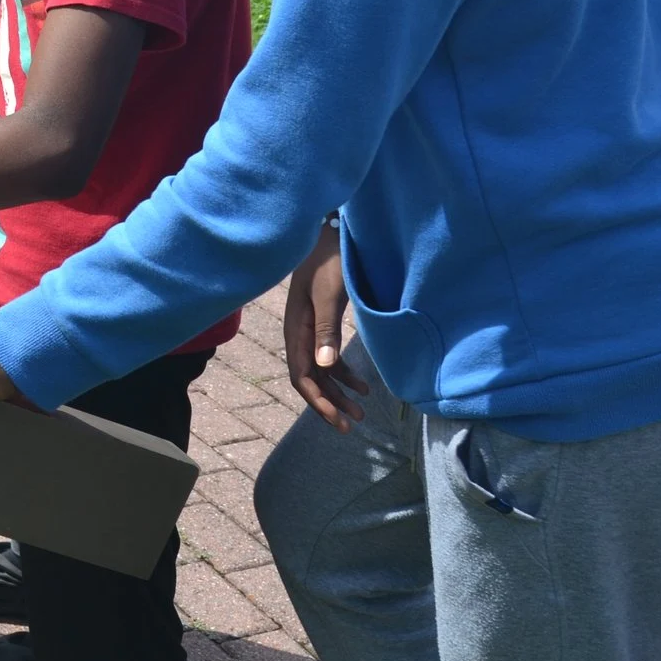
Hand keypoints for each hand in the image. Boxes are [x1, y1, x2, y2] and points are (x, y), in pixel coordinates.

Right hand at [283, 227, 367, 429]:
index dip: (318, 402)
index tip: (338, 421)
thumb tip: (324, 366)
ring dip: (339, 393)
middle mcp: (300, 335)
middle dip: (330, 404)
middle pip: (311, 379)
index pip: (302, 377)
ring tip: (361, 413)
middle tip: (351, 426)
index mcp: (296, 330)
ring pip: (322, 372)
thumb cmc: (329, 261)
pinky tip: (363, 386)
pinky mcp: (323, 324)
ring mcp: (311, 330)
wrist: (330, 234)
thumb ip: (326, 330)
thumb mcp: (328, 295)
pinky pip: (330, 358)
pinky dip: (345, 374)